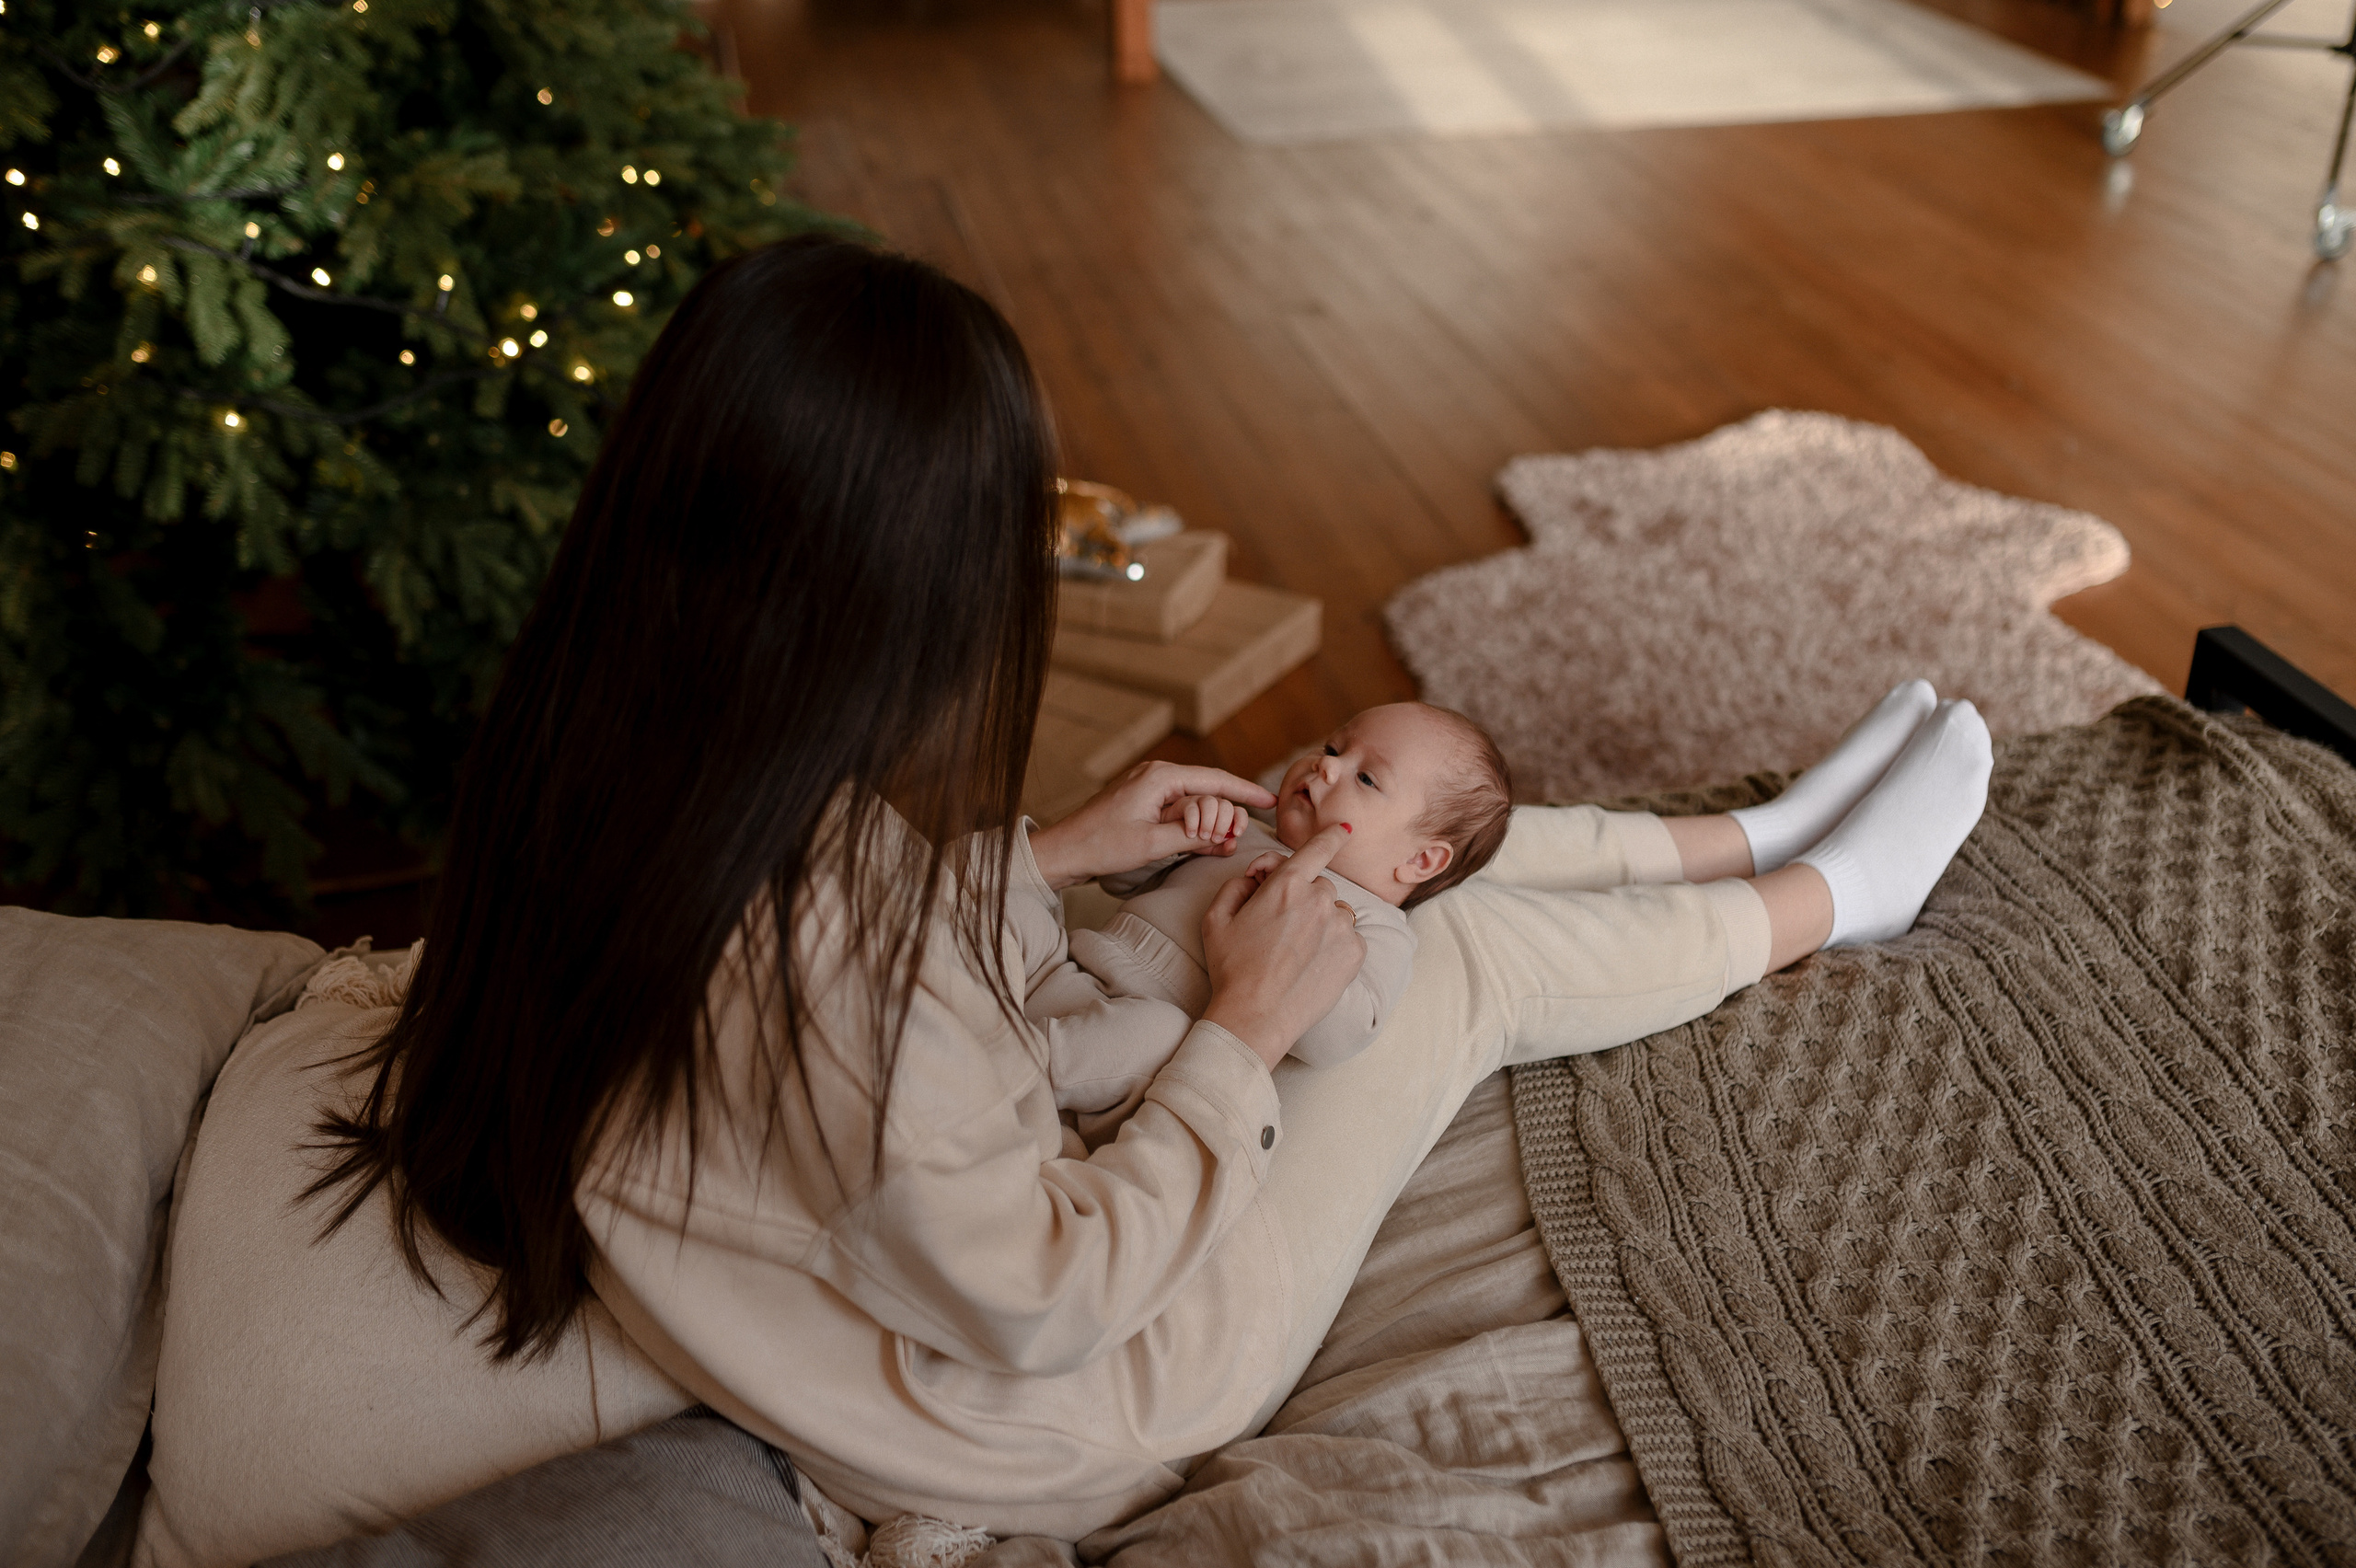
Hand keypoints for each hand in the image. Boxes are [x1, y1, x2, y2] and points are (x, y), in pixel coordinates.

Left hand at [1029, 760, 1276, 890]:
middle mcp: (1157, 776)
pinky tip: (1207, 842)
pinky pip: (1180, 811)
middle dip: (1224, 815)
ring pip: (1196, 802)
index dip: (1245, 791)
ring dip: (1210, 824)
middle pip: (1208, 790)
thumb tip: (1223, 832)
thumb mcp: (1153, 843)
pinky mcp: (1145, 804)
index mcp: (1160, 777)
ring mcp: (1150, 789)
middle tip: (1230, 842)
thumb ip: (1192, 835)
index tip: (1271, 800)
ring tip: (1221, 845)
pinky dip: (1194, 827)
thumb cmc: (1102, 845)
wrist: (1064, 851)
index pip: (1215, 779)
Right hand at [1163, 794, 1246, 853]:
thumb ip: (1220, 849)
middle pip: (1226, 805)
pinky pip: (1191, 806)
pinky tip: (1190, 834)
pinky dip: (1193, 821)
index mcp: (1222, 815)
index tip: (1237, 833)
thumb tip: (1233, 843)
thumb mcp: (1206, 849)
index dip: (1241, 821)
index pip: (1239, 812)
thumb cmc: (1187, 841)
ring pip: (1211, 802)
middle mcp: (1212, 805)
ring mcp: (1196, 802)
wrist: (1163, 838)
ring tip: (1202, 836)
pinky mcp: (1181, 803)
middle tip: (1215, 838)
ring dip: (1209, 821)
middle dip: (1223, 823)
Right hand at [1200, 824, 1367, 1069]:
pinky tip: (1312, 964)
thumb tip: (1257, 876)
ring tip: (1297, 951)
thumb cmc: (1232, 968)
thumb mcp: (1216, 918)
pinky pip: (1349, 938)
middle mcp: (1319, 900)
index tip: (1343, 829)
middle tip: (1281, 926)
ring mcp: (1340, 927)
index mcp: (1286, 885)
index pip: (1316, 849)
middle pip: (1320, 886)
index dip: (1331, 836)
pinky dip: (1334, 946)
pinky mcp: (1354, 953)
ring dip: (1321, 923)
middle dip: (1303, 899)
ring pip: (1336, 913)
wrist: (1255, 1017)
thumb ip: (1237, 885)